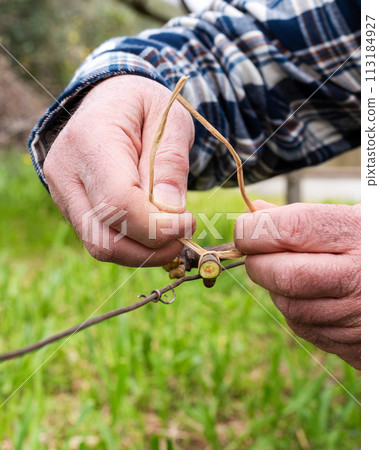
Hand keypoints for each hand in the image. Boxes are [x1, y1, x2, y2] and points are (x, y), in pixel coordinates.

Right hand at [43, 75, 194, 265]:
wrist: (109, 100)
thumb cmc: (143, 106)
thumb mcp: (170, 120)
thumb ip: (171, 163)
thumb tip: (171, 212)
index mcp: (90, 140)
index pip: (119, 203)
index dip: (158, 226)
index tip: (189, 223)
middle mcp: (66, 172)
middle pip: (104, 237)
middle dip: (152, 248)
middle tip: (184, 234)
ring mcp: (63, 193)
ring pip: (100, 246)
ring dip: (143, 252)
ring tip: (172, 233)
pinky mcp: (69, 207)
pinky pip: (100, 240)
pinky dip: (132, 245)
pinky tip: (153, 228)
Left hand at [234, 201, 360, 368]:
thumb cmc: (370, 244)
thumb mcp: (351, 218)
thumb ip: (303, 216)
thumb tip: (254, 212)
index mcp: (360, 235)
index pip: (291, 229)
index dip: (256, 229)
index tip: (245, 228)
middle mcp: (362, 280)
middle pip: (284, 275)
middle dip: (259, 262)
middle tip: (258, 251)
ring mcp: (358, 318)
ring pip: (289, 306)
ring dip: (277, 287)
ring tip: (295, 270)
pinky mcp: (354, 347)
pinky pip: (304, 327)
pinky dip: (296, 308)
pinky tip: (313, 293)